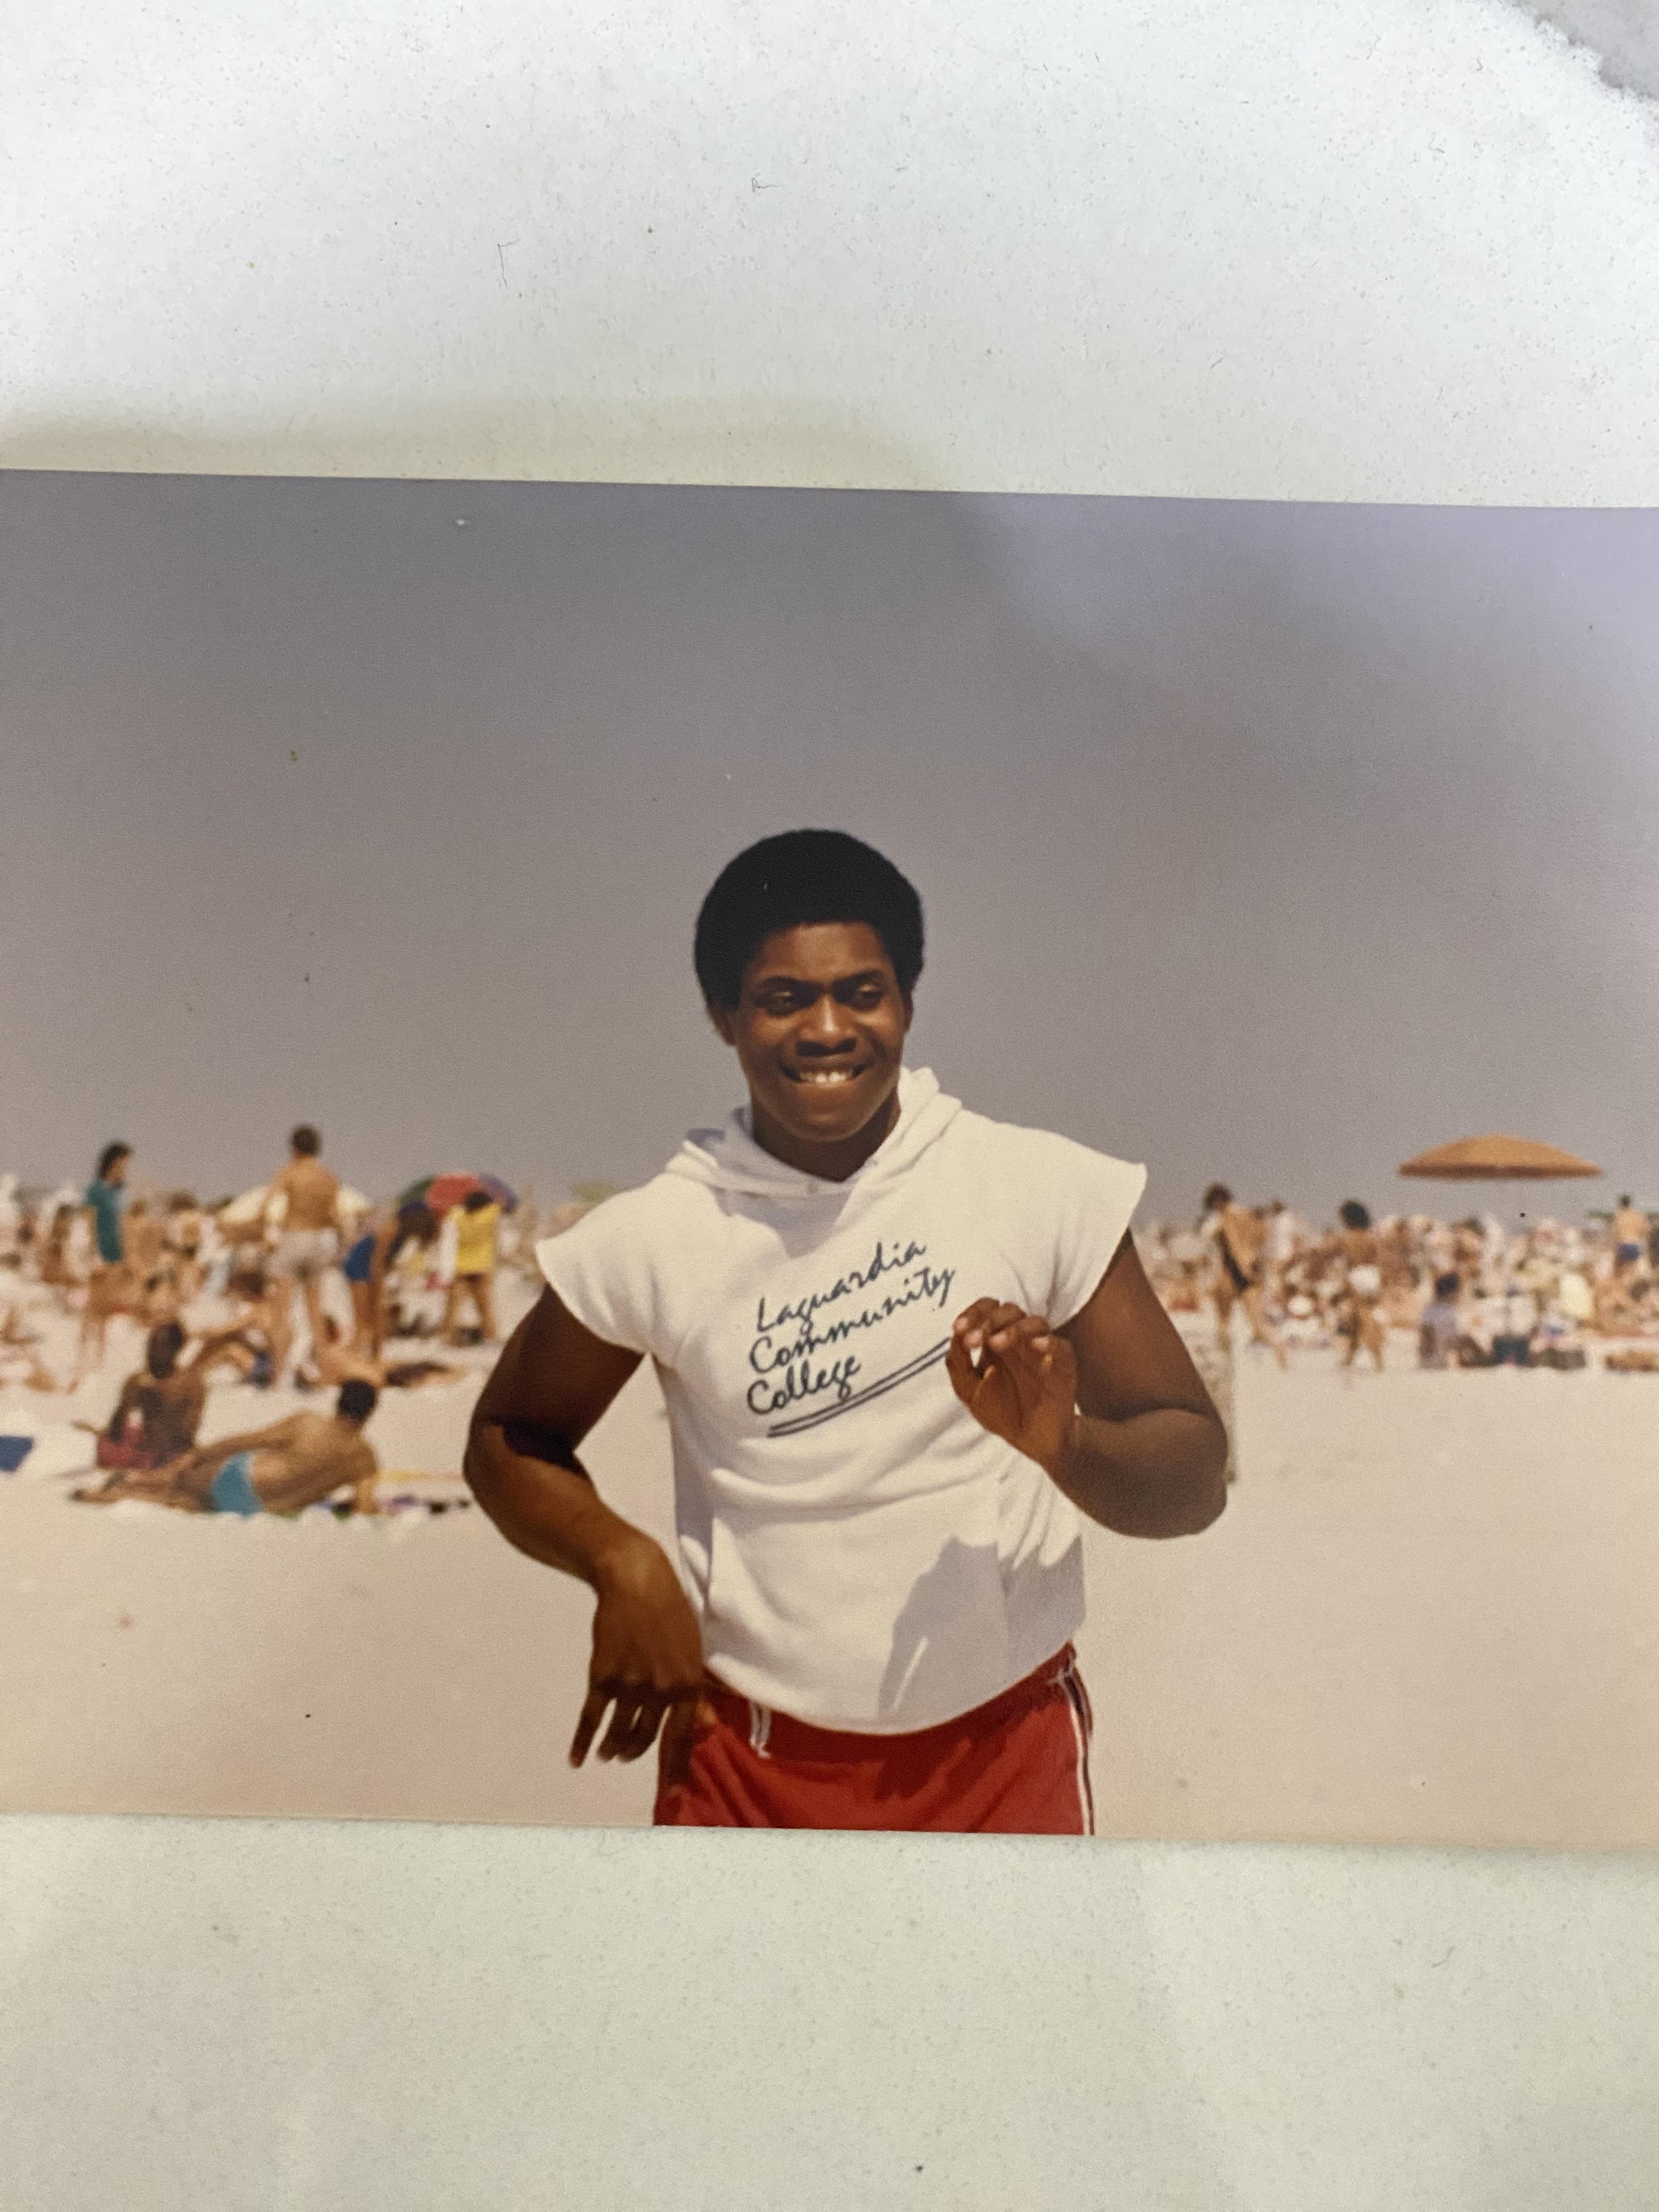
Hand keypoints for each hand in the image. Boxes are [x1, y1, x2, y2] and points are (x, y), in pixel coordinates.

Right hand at [571, 1532, 707, 1770]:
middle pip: (647, 1737)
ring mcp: (631, 1685)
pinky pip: (592, 1719)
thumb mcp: (694, 1648)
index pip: (683, 1737)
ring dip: (613, 1749)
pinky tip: (576, 1759)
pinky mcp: (603, 1677)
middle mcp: (662, 1690)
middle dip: (637, 1752)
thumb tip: (707, 1725)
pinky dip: (582, 1742)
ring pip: (620, 1732)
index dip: (675, 1767)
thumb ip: (698, 1690)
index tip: (671, 1793)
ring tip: (609, 1755)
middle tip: (628, 1757)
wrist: (636, 1580)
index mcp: (689, 1684)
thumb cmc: (671, 1609)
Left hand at [947, 1298, 1077, 1475]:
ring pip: (1035, 1322)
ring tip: (996, 1343)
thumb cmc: (1001, 1413)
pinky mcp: (1063, 1365)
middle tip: (974, 1340)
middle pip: (1009, 1311)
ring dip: (1013, 1328)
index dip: (973, 1313)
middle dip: (989, 1320)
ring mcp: (1042, 1350)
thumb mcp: (971, 1393)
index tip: (958, 1329)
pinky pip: (1061, 1345)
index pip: (987, 1310)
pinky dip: (1049, 1342)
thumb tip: (955, 1339)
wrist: (1033, 1440)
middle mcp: (1020, 1340)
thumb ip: (959, 1367)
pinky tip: (1037, 1346)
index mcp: (996, 1340)